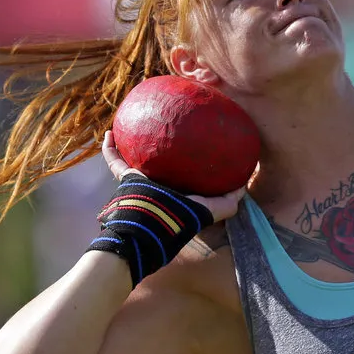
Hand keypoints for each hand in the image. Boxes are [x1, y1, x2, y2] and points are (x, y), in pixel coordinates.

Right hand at [102, 130, 244, 221]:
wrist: (149, 230)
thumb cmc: (180, 220)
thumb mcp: (209, 211)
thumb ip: (228, 201)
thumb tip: (243, 185)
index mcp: (178, 192)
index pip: (185, 176)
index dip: (190, 162)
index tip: (196, 144)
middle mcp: (160, 186)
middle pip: (160, 164)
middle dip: (161, 150)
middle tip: (165, 129)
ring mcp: (141, 182)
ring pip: (135, 159)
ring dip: (132, 143)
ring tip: (135, 124)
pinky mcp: (126, 179)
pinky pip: (115, 160)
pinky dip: (110, 148)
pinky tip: (110, 133)